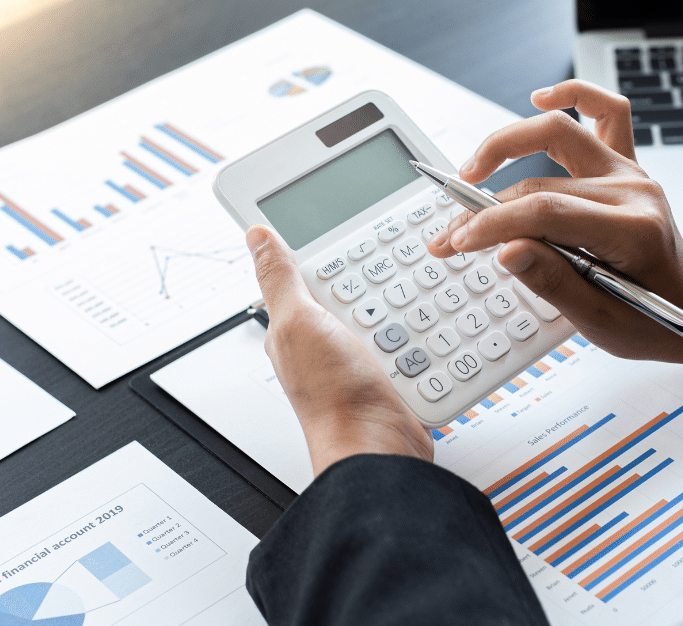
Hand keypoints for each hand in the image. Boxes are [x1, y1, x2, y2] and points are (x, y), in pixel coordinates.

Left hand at [246, 225, 433, 475]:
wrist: (377, 448)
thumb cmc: (332, 398)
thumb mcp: (298, 322)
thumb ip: (280, 278)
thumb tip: (256, 237)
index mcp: (294, 325)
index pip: (309, 272)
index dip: (329, 253)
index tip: (353, 233)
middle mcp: (323, 343)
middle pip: (353, 289)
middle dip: (375, 279)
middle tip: (394, 267)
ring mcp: (357, 360)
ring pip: (385, 313)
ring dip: (402, 307)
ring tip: (415, 298)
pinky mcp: (388, 375)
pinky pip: (408, 341)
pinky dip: (419, 335)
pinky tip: (425, 330)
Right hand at [427, 80, 682, 368]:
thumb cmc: (650, 318)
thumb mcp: (600, 320)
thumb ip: (552, 281)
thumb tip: (505, 250)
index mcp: (632, 232)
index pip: (547, 213)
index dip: (493, 224)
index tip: (457, 242)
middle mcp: (633, 191)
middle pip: (541, 182)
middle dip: (485, 208)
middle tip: (450, 235)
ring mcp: (629, 171)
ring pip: (560, 133)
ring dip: (507, 145)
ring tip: (470, 172)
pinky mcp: (625, 164)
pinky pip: (607, 111)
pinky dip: (573, 95)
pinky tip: (540, 99)